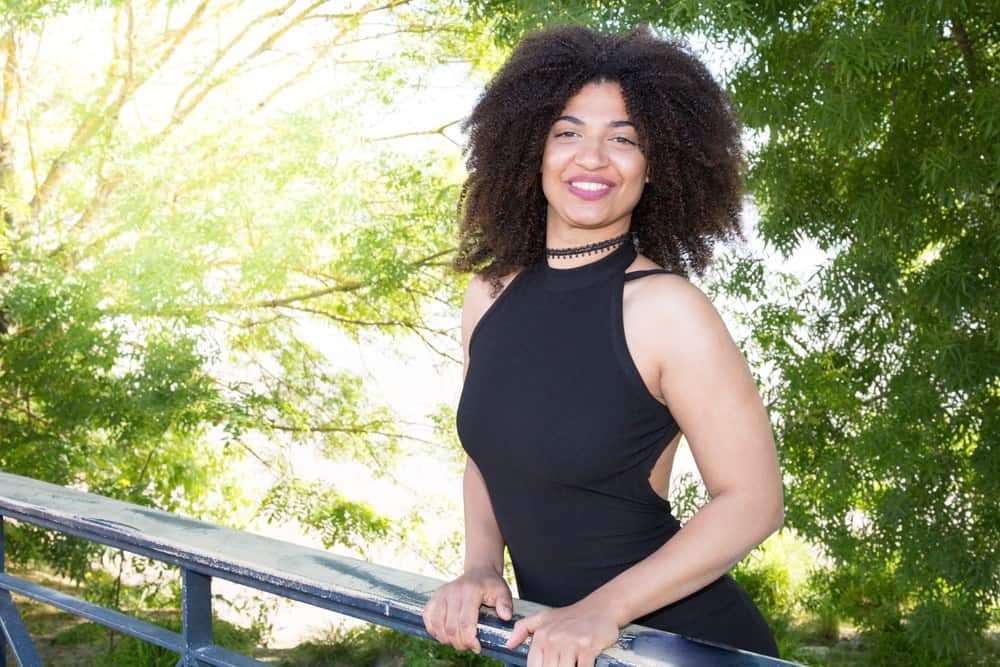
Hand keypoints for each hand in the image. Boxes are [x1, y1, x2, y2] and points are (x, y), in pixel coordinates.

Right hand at [423, 566, 513, 653]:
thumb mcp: (502, 591)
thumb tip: (506, 616)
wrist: (478, 572)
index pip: (465, 622)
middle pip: (450, 627)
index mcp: (470, 591)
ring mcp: (441, 594)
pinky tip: (444, 635)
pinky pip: (428, 618)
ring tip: (458, 642)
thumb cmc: (490, 585)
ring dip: (446, 639)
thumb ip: (505, 603)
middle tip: (469, 646)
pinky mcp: (433, 597)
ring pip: (437, 625)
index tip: (477, 647)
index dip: (469, 640)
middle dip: (459, 643)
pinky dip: (434, 630)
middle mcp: (452, 591)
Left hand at [504, 601, 619, 666]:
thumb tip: (509, 644)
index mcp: (542, 636)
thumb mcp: (543, 617)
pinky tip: (582, 666)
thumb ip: (523, 628)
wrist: (599, 608)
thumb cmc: (571, 616)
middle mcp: (554, 639)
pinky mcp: (588, 647)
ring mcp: (571, 643)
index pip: (534, 666)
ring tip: (570, 665)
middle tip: (561, 665)